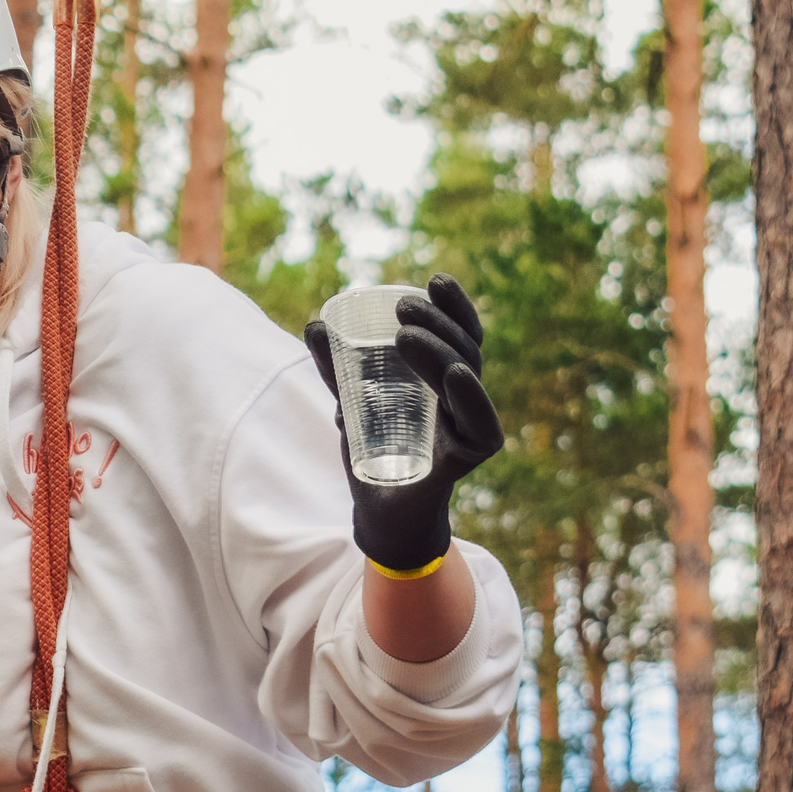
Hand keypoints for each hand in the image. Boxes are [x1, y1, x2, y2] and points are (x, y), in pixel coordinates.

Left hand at [305, 273, 505, 574]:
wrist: (377, 511)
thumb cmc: (374, 453)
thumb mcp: (352, 403)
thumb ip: (337, 368)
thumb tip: (315, 323)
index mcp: (446, 380)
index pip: (462, 334)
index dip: (455, 306)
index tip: (435, 280)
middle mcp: (464, 399)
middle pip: (465, 349)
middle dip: (439, 322)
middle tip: (404, 306)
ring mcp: (469, 427)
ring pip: (466, 378)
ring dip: (441, 350)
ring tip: (406, 333)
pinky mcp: (466, 457)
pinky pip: (477, 424)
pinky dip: (468, 397)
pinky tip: (456, 373)